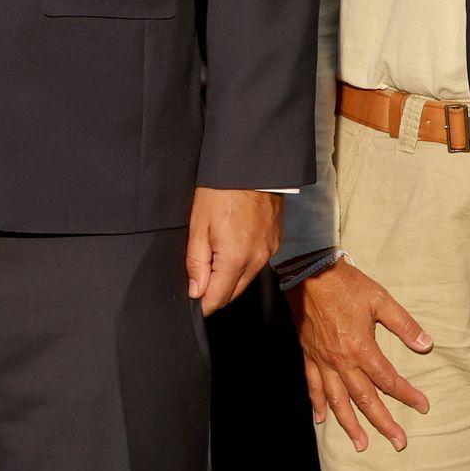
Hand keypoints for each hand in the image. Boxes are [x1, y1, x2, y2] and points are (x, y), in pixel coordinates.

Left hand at [186, 188, 282, 314]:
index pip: (219, 299)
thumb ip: (196, 262)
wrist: (252, 166)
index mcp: (236, 259)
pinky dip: (245, 261)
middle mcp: (257, 260)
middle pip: (234, 292)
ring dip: (231, 275)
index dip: (203, 303)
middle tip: (200, 276)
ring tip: (215, 254)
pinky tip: (233, 244)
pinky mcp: (276, 242)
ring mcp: (270, 251)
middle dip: (216, 291)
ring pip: (247, 278)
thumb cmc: (222, 191)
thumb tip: (196, 291)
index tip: (193, 300)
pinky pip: (258, 262)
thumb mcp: (199, 225)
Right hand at [292, 259, 434, 451]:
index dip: (407, 395)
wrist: (309, 272)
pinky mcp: (309, 355)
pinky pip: (313, 385)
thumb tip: (426, 345)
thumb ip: (404, 324)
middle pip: (365, 399)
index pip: (388, 380)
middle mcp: (342, 361)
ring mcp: (323, 360)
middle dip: (383, 422)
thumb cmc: (347, 284)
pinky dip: (317, 403)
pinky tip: (322, 420)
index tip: (423, 406)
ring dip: (350, 424)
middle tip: (398, 442)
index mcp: (361, 348)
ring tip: (361, 444)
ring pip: (338, 399)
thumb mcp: (380, 299)